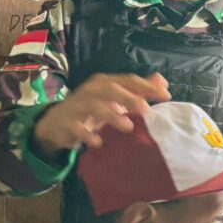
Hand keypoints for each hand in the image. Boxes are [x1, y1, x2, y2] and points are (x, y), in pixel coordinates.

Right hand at [31, 73, 170, 153]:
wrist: (57, 122)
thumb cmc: (92, 109)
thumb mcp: (115, 99)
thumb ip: (138, 90)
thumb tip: (162, 81)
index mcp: (105, 82)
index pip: (128, 80)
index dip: (147, 86)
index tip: (166, 96)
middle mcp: (91, 90)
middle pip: (110, 89)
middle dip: (129, 98)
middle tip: (146, 110)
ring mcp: (77, 105)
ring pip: (94, 106)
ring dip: (111, 115)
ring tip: (128, 127)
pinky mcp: (67, 121)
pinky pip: (76, 127)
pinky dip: (87, 134)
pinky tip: (98, 142)